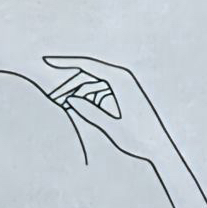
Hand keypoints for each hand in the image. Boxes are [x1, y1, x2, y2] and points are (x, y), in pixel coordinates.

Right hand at [41, 55, 171, 163]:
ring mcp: (125, 85)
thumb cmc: (137, 138)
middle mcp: (124, 78)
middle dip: (69, 79)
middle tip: (50, 92)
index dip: (66, 62)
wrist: (159, 146)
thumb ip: (90, 112)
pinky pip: (101, 89)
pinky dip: (88, 96)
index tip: (47, 61)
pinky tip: (77, 105)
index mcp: (121, 81)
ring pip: (94, 81)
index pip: (88, 65)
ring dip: (77, 89)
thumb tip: (70, 99)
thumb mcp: (110, 127)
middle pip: (90, 71)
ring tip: (60, 101)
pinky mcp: (124, 94)